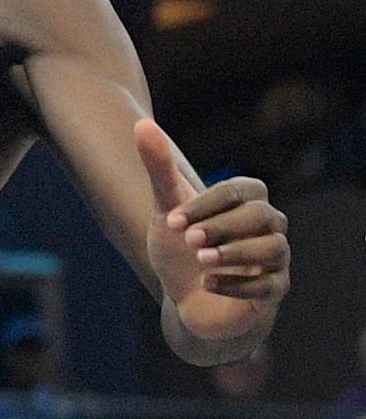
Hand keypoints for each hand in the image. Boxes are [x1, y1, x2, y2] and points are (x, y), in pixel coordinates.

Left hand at [137, 119, 288, 349]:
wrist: (186, 293)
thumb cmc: (181, 243)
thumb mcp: (167, 206)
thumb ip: (159, 168)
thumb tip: (142, 125)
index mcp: (248, 200)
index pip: (240, 190)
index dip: (206, 204)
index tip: (171, 220)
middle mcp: (269, 226)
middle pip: (262, 217)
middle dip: (224, 227)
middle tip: (189, 239)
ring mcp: (276, 259)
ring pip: (274, 249)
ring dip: (237, 253)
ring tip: (200, 260)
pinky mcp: (274, 291)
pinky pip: (270, 286)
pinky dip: (239, 285)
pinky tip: (207, 284)